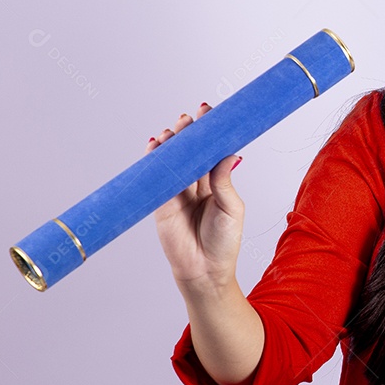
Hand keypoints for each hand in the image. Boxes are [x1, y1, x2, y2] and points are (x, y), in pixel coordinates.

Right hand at [146, 102, 243, 291]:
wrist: (205, 270)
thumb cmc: (224, 241)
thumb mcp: (231, 208)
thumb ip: (223, 182)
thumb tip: (227, 153)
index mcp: (216, 183)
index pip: (211, 152)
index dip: (209, 134)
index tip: (209, 113)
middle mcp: (196, 184)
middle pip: (190, 153)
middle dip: (189, 134)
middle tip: (189, 119)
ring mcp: (177, 192)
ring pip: (173, 162)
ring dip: (171, 144)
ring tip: (173, 131)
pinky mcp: (161, 203)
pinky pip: (156, 178)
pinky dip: (154, 162)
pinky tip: (155, 147)